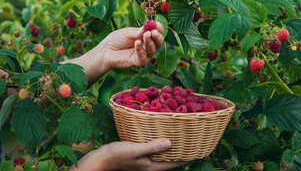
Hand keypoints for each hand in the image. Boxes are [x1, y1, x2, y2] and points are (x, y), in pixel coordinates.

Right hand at [72, 139, 186, 170]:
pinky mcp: (140, 154)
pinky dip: (160, 142)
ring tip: (180, 136)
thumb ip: (152, 146)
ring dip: (171, 146)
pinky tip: (160, 134)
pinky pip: (154, 148)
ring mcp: (145, 160)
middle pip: (170, 158)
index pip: (174, 163)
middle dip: (181, 151)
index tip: (198, 150)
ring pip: (162, 153)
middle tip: (192, 140)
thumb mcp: (136, 149)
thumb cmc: (118, 155)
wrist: (102, 158)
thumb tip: (170, 143)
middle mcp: (151, 164)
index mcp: (152, 166)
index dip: (187, 157)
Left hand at [103, 22, 163, 68]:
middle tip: (153, 32)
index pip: (157, 33)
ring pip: (152, 50)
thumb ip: (137, 32)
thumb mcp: (127, 32)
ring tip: (145, 35)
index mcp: (146, 36)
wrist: (106, 50)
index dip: (159, 29)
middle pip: (158, 42)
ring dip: (150, 42)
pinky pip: (143, 58)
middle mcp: (147, 46)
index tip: (157, 24)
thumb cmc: (117, 39)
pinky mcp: (138, 62)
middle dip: (157, 37)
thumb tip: (148, 27)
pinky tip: (137, 43)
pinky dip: (141, 50)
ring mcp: (144, 54)